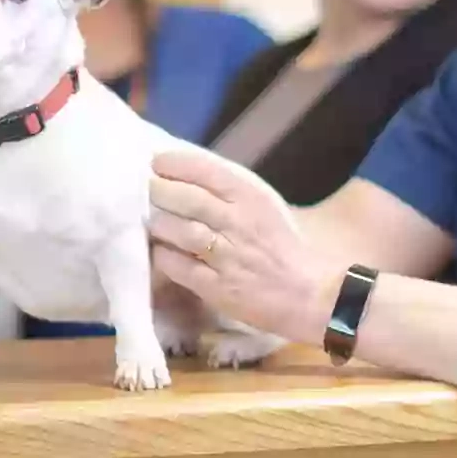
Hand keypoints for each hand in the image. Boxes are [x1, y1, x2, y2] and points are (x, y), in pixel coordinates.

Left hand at [146, 148, 339, 346]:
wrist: (311, 294)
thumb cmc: (282, 247)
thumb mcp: (263, 207)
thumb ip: (229, 192)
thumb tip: (185, 176)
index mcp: (251, 198)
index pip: (206, 171)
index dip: (174, 164)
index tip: (156, 163)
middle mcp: (237, 223)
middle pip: (186, 199)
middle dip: (158, 191)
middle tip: (145, 191)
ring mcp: (227, 256)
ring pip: (179, 231)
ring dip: (157, 224)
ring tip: (150, 221)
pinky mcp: (217, 287)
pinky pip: (178, 267)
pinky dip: (163, 257)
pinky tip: (160, 251)